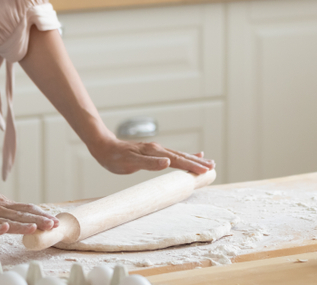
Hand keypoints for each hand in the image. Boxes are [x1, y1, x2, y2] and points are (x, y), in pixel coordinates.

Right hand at [0, 180, 59, 237]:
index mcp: (1, 203)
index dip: (40, 214)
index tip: (54, 220)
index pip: (25, 208)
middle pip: (20, 214)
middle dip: (38, 220)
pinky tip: (4, 229)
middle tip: (53, 224)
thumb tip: (24, 213)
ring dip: (22, 224)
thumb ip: (5, 208)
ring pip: (5, 220)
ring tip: (36, 227)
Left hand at [90, 138, 214, 176]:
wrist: (104, 146)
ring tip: (207, 162)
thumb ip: (150, 163)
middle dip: (197, 162)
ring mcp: (156, 150)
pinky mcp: (153, 153)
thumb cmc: (115, 157)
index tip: (206, 170)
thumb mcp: (130, 162)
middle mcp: (158, 149)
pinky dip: (184, 156)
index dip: (192, 166)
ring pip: (179, 155)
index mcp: (155, 152)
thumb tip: (168, 162)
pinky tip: (190, 156)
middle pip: (182, 157)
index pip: (178, 160)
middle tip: (213, 167)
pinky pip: (173, 155)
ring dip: (193, 159)